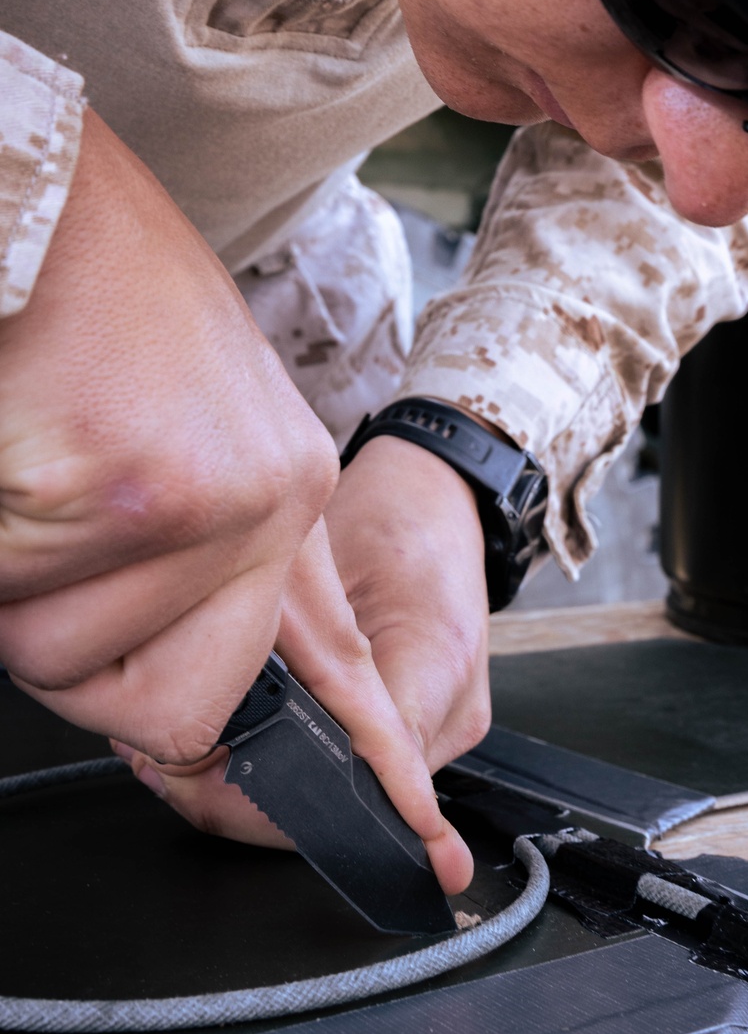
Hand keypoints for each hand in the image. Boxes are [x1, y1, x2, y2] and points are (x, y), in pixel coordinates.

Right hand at [0, 110, 469, 892]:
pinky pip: (18, 601)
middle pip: (173, 709)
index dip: (371, 760)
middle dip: (86, 654)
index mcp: (287, 484)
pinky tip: (25, 447)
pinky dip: (0, 547)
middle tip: (59, 535)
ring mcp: (204, 501)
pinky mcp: (126, 492)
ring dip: (24, 584)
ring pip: (68, 660)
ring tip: (42, 461)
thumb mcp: (202, 413)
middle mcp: (269, 501)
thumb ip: (217, 539)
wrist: (50, 192)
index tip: (420, 842)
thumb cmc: (100, 293)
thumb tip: (200, 668)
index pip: (335, 660)